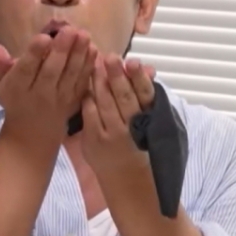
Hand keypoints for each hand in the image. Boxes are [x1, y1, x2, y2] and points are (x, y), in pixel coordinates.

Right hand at [0, 27, 97, 140]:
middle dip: (61, 51)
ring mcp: (59, 99)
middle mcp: (39, 94)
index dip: (34, 55)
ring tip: (84, 35)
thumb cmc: (14, 98)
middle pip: (51, 72)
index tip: (43, 38)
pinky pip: (82, 83)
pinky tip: (94, 50)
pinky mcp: (74, 101)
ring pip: (70, 76)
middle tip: (70, 30)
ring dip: (79, 55)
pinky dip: (89, 67)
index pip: (25, 70)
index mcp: (18, 87)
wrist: (33, 132)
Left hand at [79, 54, 157, 170]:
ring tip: (96, 65)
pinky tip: (85, 87)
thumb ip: (145, 95)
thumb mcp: (148, 121)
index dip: (139, 78)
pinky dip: (88, 101)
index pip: (145, 95)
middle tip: (110, 57)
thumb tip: (149, 68)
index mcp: (149, 120)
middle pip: (124, 98)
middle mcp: (131, 128)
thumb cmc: (138, 144)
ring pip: (105, 105)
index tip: (133, 62)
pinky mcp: (94, 141)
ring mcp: (112, 136)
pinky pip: (90, 116)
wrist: (126, 179)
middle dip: (117, 76)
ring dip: (100, 84)